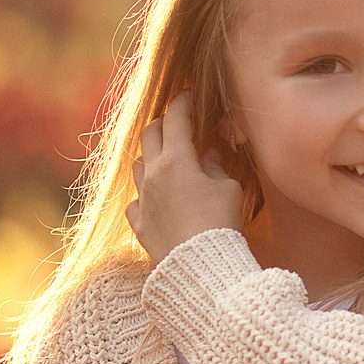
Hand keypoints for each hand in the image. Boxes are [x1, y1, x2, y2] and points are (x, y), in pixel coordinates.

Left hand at [125, 91, 243, 266]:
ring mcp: (143, 200)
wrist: (201, 268)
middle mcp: (153, 176)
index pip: (175, 119)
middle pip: (149, 135)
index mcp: (176, 160)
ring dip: (151, 156)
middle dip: (163, 123)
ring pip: (138, 165)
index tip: (189, 95)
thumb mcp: (228, 189)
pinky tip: (155, 199)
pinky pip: (135, 201)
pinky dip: (145, 194)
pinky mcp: (139, 225)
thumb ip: (215, 167)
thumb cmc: (221, 224)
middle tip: (176, 122)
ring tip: (166, 160)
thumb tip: (208, 155)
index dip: (183, 103)